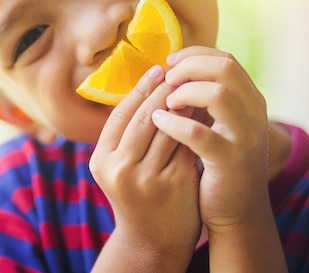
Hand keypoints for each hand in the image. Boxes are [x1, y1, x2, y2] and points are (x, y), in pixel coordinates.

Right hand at [90, 65, 200, 257]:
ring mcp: (146, 179)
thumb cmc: (136, 195)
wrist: (152, 240)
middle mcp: (119, 169)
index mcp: (101, 160)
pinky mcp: (174, 185)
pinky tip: (206, 111)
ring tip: (196, 85)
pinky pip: (186, 144)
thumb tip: (148, 86)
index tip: (158, 69)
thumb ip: (126, 135)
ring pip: (169, 128)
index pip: (120, 114)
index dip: (140, 88)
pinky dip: (196, 124)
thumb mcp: (118, 166)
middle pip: (144, 117)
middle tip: (180, 71)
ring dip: (184, 103)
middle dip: (165, 90)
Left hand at [151, 46, 269, 231]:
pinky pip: (199, 133)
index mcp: (250, 101)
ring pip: (218, 94)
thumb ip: (204, 99)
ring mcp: (245, 137)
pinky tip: (159, 122)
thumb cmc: (217, 164)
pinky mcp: (229, 161)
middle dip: (189, 68)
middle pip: (224, 69)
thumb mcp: (216, 125)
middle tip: (166, 80)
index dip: (194, 55)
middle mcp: (254, 114)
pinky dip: (174, 123)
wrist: (236, 212)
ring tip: (166, 103)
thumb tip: (170, 70)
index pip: (226, 60)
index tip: (169, 62)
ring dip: (184, 93)